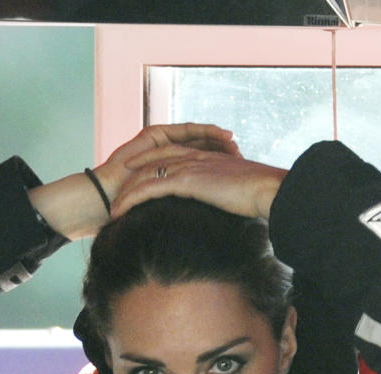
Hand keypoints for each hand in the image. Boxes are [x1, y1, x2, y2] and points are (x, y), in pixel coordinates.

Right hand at [30, 123, 238, 241]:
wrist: (98, 201)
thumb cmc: (119, 213)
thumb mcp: (154, 214)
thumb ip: (166, 215)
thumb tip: (186, 232)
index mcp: (164, 170)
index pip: (193, 160)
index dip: (214, 160)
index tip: (236, 166)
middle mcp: (160, 154)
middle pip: (194, 144)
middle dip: (216, 144)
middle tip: (238, 146)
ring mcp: (153, 145)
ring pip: (188, 134)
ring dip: (210, 134)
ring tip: (230, 137)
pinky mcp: (146, 141)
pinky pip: (175, 132)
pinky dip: (194, 132)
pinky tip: (213, 133)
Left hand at [111, 138, 286, 221]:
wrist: (269, 191)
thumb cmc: (263, 197)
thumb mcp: (242, 193)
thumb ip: (230, 196)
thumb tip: (231, 211)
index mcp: (207, 158)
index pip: (172, 155)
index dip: (152, 164)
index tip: (137, 177)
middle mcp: (194, 157)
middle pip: (153, 161)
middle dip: (132, 176)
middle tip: (115, 193)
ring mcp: (189, 167)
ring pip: (146, 175)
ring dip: (126, 192)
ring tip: (111, 210)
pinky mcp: (186, 180)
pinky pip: (150, 188)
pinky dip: (131, 199)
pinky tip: (119, 211)